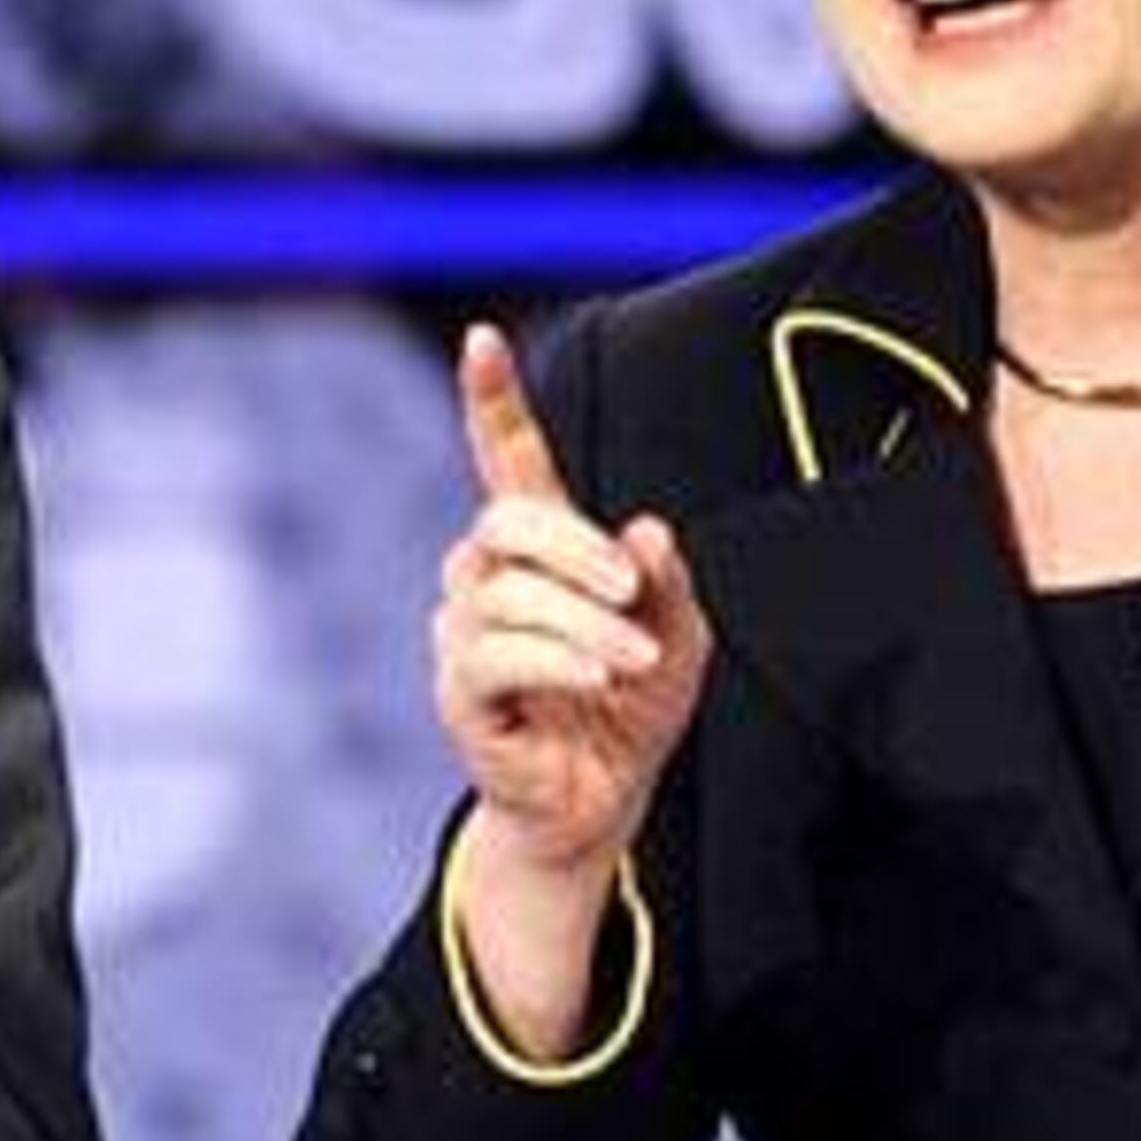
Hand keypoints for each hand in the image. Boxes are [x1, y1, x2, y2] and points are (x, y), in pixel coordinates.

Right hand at [433, 324, 711, 1053]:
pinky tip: (597, 680)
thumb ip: (668, 582)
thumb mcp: (681, 638)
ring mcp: (463, 632)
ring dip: (586, 624)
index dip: (491, 399)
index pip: (506, 460)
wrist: (602, 803)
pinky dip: (557, 660)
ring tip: (633, 662)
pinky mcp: (459, 691)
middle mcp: (486, 577)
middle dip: (574, 545)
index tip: (483, 337)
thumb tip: (643, 530)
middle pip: (506, 519)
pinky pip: (496, 653)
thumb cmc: (633, 709)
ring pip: (509, 593)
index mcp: (539, 549)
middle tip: (630, 586)